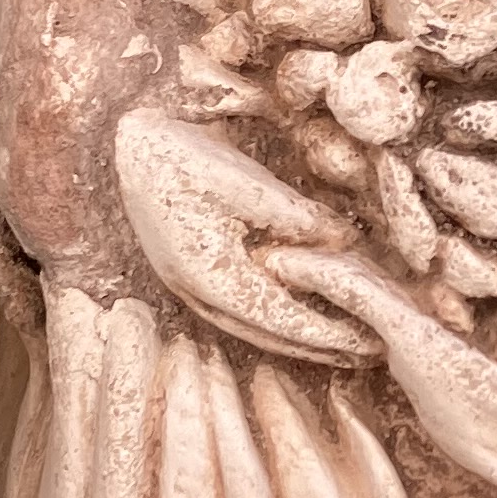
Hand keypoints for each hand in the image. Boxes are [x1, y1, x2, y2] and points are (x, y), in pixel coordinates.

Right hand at [113, 107, 375, 361]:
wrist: (126, 145)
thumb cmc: (181, 156)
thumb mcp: (243, 181)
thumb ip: (294, 216)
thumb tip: (343, 241)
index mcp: (210, 276)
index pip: (281, 318)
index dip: (328, 332)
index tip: (370, 341)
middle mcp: (198, 294)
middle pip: (270, 334)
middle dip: (322, 346)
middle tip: (370, 352)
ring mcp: (190, 288)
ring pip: (254, 328)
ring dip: (300, 339)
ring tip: (344, 346)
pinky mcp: (190, 275)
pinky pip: (240, 311)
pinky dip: (276, 319)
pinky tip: (301, 315)